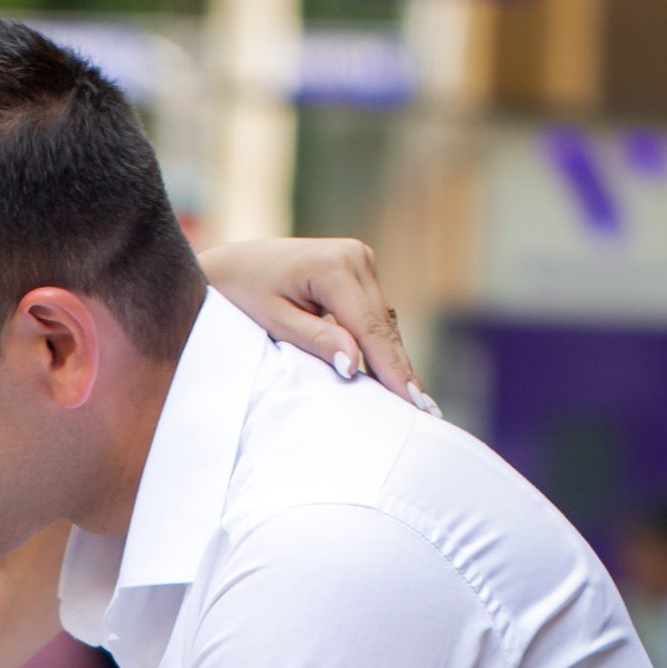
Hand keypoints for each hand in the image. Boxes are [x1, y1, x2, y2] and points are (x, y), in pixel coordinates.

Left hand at [199, 237, 429, 405]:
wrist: (238, 264)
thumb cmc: (247, 294)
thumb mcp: (276, 321)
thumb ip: (316, 341)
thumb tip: (353, 364)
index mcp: (332, 266)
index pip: (369, 327)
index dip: (390, 367)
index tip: (411, 400)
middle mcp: (355, 256)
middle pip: (383, 326)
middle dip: (402, 370)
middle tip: (428, 411)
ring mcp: (361, 259)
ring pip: (384, 321)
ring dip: (397, 360)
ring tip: (419, 402)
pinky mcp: (361, 268)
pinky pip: (376, 314)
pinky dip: (383, 345)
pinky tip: (398, 376)